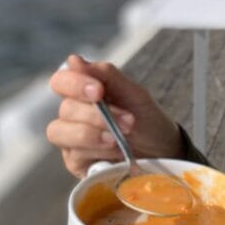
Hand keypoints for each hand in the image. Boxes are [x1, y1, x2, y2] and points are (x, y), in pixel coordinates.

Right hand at [45, 54, 182, 177]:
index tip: (99, 90)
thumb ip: (106, 75)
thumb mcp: (134, 94)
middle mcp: (72, 115)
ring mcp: (71, 140)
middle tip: (129, 121)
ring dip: (91, 133)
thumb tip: (74, 60)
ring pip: (59, 132)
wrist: (164, 151)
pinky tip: (114, 153)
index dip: (75, 84)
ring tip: (117, 139)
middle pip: (65, 108)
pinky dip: (95, 152)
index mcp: (83, 92)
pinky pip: (73, 155)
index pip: (61, 81)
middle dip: (98, 115)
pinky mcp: (75, 163)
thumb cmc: (147, 119)